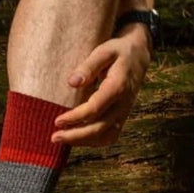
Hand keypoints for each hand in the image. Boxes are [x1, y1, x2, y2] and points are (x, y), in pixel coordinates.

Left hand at [51, 28, 150, 146]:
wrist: (139, 55)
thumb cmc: (118, 51)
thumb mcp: (104, 51)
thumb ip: (89, 66)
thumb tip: (72, 82)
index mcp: (118, 86)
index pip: (96, 108)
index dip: (76, 117)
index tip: (57, 120)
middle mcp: (123, 103)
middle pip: (100, 127)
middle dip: (76, 136)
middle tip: (54, 137)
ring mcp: (124, 112)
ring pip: (106, 135)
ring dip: (84, 141)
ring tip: (62, 140)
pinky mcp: (122, 116)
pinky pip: (111, 135)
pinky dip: (95, 141)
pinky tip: (77, 139)